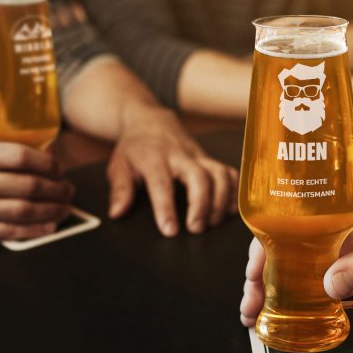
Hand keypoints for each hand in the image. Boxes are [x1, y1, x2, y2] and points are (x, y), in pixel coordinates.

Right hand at [0, 142, 74, 240]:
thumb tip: (34, 157)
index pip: (21, 156)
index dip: (48, 162)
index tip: (60, 166)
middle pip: (27, 185)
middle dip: (56, 188)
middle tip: (69, 188)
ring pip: (22, 210)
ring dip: (51, 209)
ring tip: (66, 206)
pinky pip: (6, 233)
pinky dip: (33, 230)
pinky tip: (49, 226)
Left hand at [106, 107, 238, 236]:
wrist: (151, 121)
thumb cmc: (135, 147)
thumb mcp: (119, 165)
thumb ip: (119, 190)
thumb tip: (116, 213)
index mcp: (154, 158)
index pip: (162, 184)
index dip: (166, 208)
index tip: (170, 230)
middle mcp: (180, 156)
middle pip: (199, 177)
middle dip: (201, 204)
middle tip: (196, 229)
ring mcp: (198, 156)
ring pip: (219, 174)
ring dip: (221, 200)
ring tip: (213, 223)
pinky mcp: (210, 158)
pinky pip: (229, 171)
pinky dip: (235, 190)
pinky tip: (231, 210)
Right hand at [240, 199, 352, 326]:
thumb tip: (328, 286)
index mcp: (326, 214)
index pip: (283, 226)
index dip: (261, 249)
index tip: (251, 274)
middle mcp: (320, 232)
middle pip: (278, 251)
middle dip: (258, 278)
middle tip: (249, 306)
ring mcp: (328, 254)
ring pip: (288, 270)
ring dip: (270, 291)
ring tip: (254, 316)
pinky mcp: (339, 272)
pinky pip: (307, 285)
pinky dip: (291, 300)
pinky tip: (280, 316)